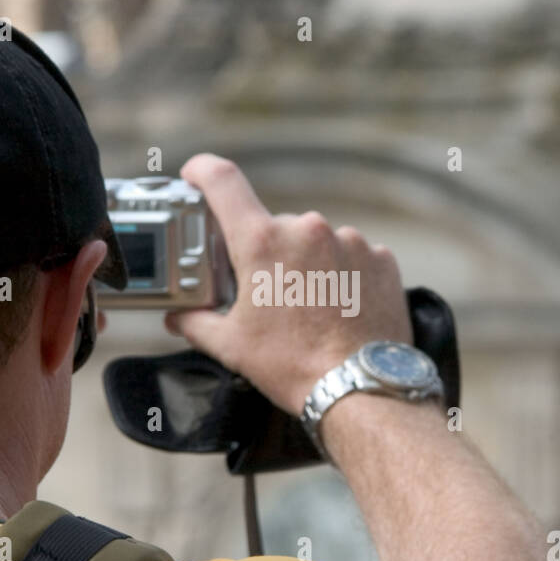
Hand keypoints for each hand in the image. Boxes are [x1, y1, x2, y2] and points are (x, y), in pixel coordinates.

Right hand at [164, 154, 412, 413]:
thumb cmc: (293, 366)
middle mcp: (307, 230)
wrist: (360, 389)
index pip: (223, 181)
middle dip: (266, 254)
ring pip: (315, 242)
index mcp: (263, 242)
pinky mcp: (381, 258)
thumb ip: (196, 322)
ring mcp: (350, 241)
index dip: (203, 171)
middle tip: (266, 293)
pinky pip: (352, 256)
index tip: (195, 175)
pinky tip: (339, 308)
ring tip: (310, 310)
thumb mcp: (231, 346)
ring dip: (307, 265)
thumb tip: (179, 317)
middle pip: (273, 226)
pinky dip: (342, 275)